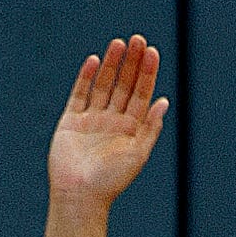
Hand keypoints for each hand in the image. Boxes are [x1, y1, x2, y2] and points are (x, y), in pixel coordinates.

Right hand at [48, 35, 169, 205]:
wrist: (80, 196)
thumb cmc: (111, 181)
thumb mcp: (138, 155)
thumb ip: (150, 128)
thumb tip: (164, 101)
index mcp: (131, 130)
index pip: (142, 94)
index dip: (147, 73)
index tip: (152, 52)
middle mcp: (112, 122)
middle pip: (124, 85)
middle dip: (131, 63)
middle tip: (137, 39)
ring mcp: (92, 120)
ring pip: (104, 85)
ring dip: (112, 64)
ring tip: (119, 43)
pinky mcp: (71, 122)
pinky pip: (80, 94)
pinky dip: (87, 77)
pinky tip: (95, 61)